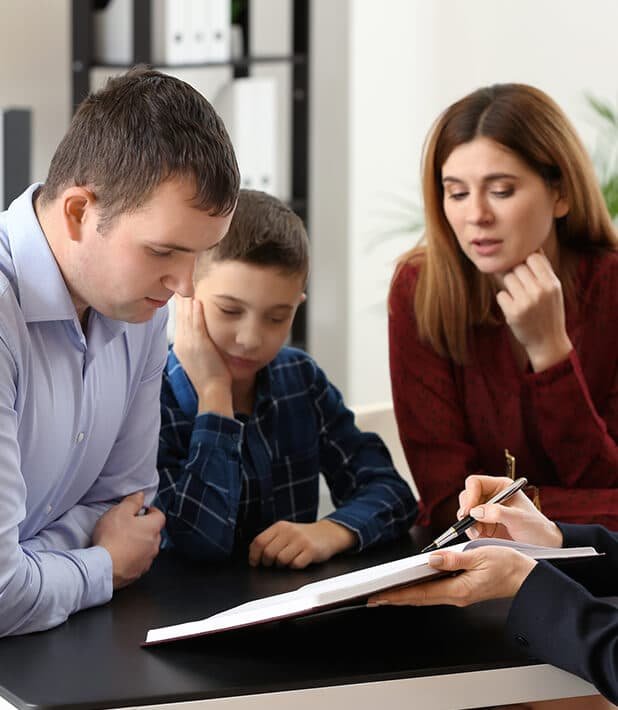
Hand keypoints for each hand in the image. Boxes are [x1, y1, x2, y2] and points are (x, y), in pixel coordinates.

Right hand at [92, 491, 165, 588]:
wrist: (103, 568)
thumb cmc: (112, 538)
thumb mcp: (120, 511)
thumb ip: (132, 501)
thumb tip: (140, 495)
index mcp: (152, 527)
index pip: (159, 515)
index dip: (151, 511)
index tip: (142, 510)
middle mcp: (154, 545)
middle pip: (154, 532)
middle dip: (145, 528)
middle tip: (129, 525)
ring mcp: (147, 560)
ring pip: (147, 548)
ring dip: (139, 544)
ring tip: (123, 542)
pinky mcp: (138, 573)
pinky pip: (139, 562)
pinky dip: (132, 558)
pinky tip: (120, 556)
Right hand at [172, 295, 232, 415]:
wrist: (212, 391)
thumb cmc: (210, 376)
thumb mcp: (198, 359)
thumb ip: (196, 344)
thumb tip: (199, 335)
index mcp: (181, 346)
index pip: (179, 321)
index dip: (180, 306)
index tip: (181, 293)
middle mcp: (182, 343)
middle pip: (179, 316)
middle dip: (180, 299)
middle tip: (180, 283)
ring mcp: (189, 344)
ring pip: (186, 318)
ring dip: (186, 301)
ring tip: (186, 285)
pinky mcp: (199, 345)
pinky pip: (195, 324)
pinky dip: (195, 312)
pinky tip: (195, 300)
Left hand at [248, 519, 356, 569]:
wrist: (328, 533)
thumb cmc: (304, 536)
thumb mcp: (286, 532)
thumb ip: (270, 539)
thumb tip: (253, 553)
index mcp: (280, 526)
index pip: (259, 541)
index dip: (254, 555)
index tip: (255, 562)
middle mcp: (289, 532)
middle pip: (268, 553)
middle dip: (268, 563)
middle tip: (273, 563)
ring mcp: (301, 541)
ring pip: (281, 560)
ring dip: (282, 566)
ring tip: (288, 561)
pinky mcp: (311, 550)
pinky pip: (296, 565)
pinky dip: (295, 567)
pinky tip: (299, 561)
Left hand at [368, 546, 535, 607]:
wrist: (528, 578)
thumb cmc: (509, 566)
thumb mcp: (481, 556)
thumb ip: (454, 559)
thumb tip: (431, 559)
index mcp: (459, 589)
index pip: (420, 593)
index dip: (397, 595)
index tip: (379, 596)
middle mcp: (457, 596)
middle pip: (419, 598)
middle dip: (395, 598)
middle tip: (374, 598)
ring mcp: (460, 594)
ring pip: (426, 596)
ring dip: (406, 594)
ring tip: (386, 592)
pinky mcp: (463, 590)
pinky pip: (436, 591)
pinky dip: (420, 590)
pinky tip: (412, 585)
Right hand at [458, 475, 562, 547]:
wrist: (543, 545)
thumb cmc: (536, 528)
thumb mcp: (519, 519)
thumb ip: (498, 513)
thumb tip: (475, 511)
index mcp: (500, 487)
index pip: (475, 483)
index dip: (470, 494)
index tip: (470, 510)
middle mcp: (491, 496)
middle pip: (467, 496)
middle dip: (467, 510)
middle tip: (471, 523)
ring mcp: (486, 511)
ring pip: (465, 512)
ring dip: (468, 523)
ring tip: (480, 532)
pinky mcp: (484, 525)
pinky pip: (469, 525)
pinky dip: (471, 531)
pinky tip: (482, 536)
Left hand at [496, 251, 571, 371]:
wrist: (547, 342)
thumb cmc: (549, 312)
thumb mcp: (553, 290)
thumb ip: (543, 269)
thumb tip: (530, 245)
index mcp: (552, 283)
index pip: (532, 257)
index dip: (527, 262)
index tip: (527, 272)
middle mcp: (540, 291)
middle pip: (517, 267)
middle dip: (516, 275)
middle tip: (522, 288)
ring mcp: (526, 302)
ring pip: (507, 279)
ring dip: (509, 286)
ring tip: (520, 298)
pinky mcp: (513, 313)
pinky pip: (501, 295)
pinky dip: (505, 300)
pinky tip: (514, 308)